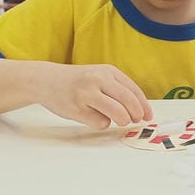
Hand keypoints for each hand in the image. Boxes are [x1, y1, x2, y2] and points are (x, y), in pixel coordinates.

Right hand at [37, 64, 152, 129]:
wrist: (46, 80)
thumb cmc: (78, 81)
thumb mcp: (99, 76)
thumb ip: (117, 88)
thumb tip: (140, 109)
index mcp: (108, 71)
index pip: (133, 90)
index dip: (144, 105)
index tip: (148, 116)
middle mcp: (98, 80)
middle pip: (128, 101)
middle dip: (136, 114)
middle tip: (135, 120)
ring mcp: (86, 94)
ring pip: (117, 113)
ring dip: (122, 120)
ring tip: (118, 120)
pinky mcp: (77, 109)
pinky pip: (100, 122)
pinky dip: (102, 123)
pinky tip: (93, 117)